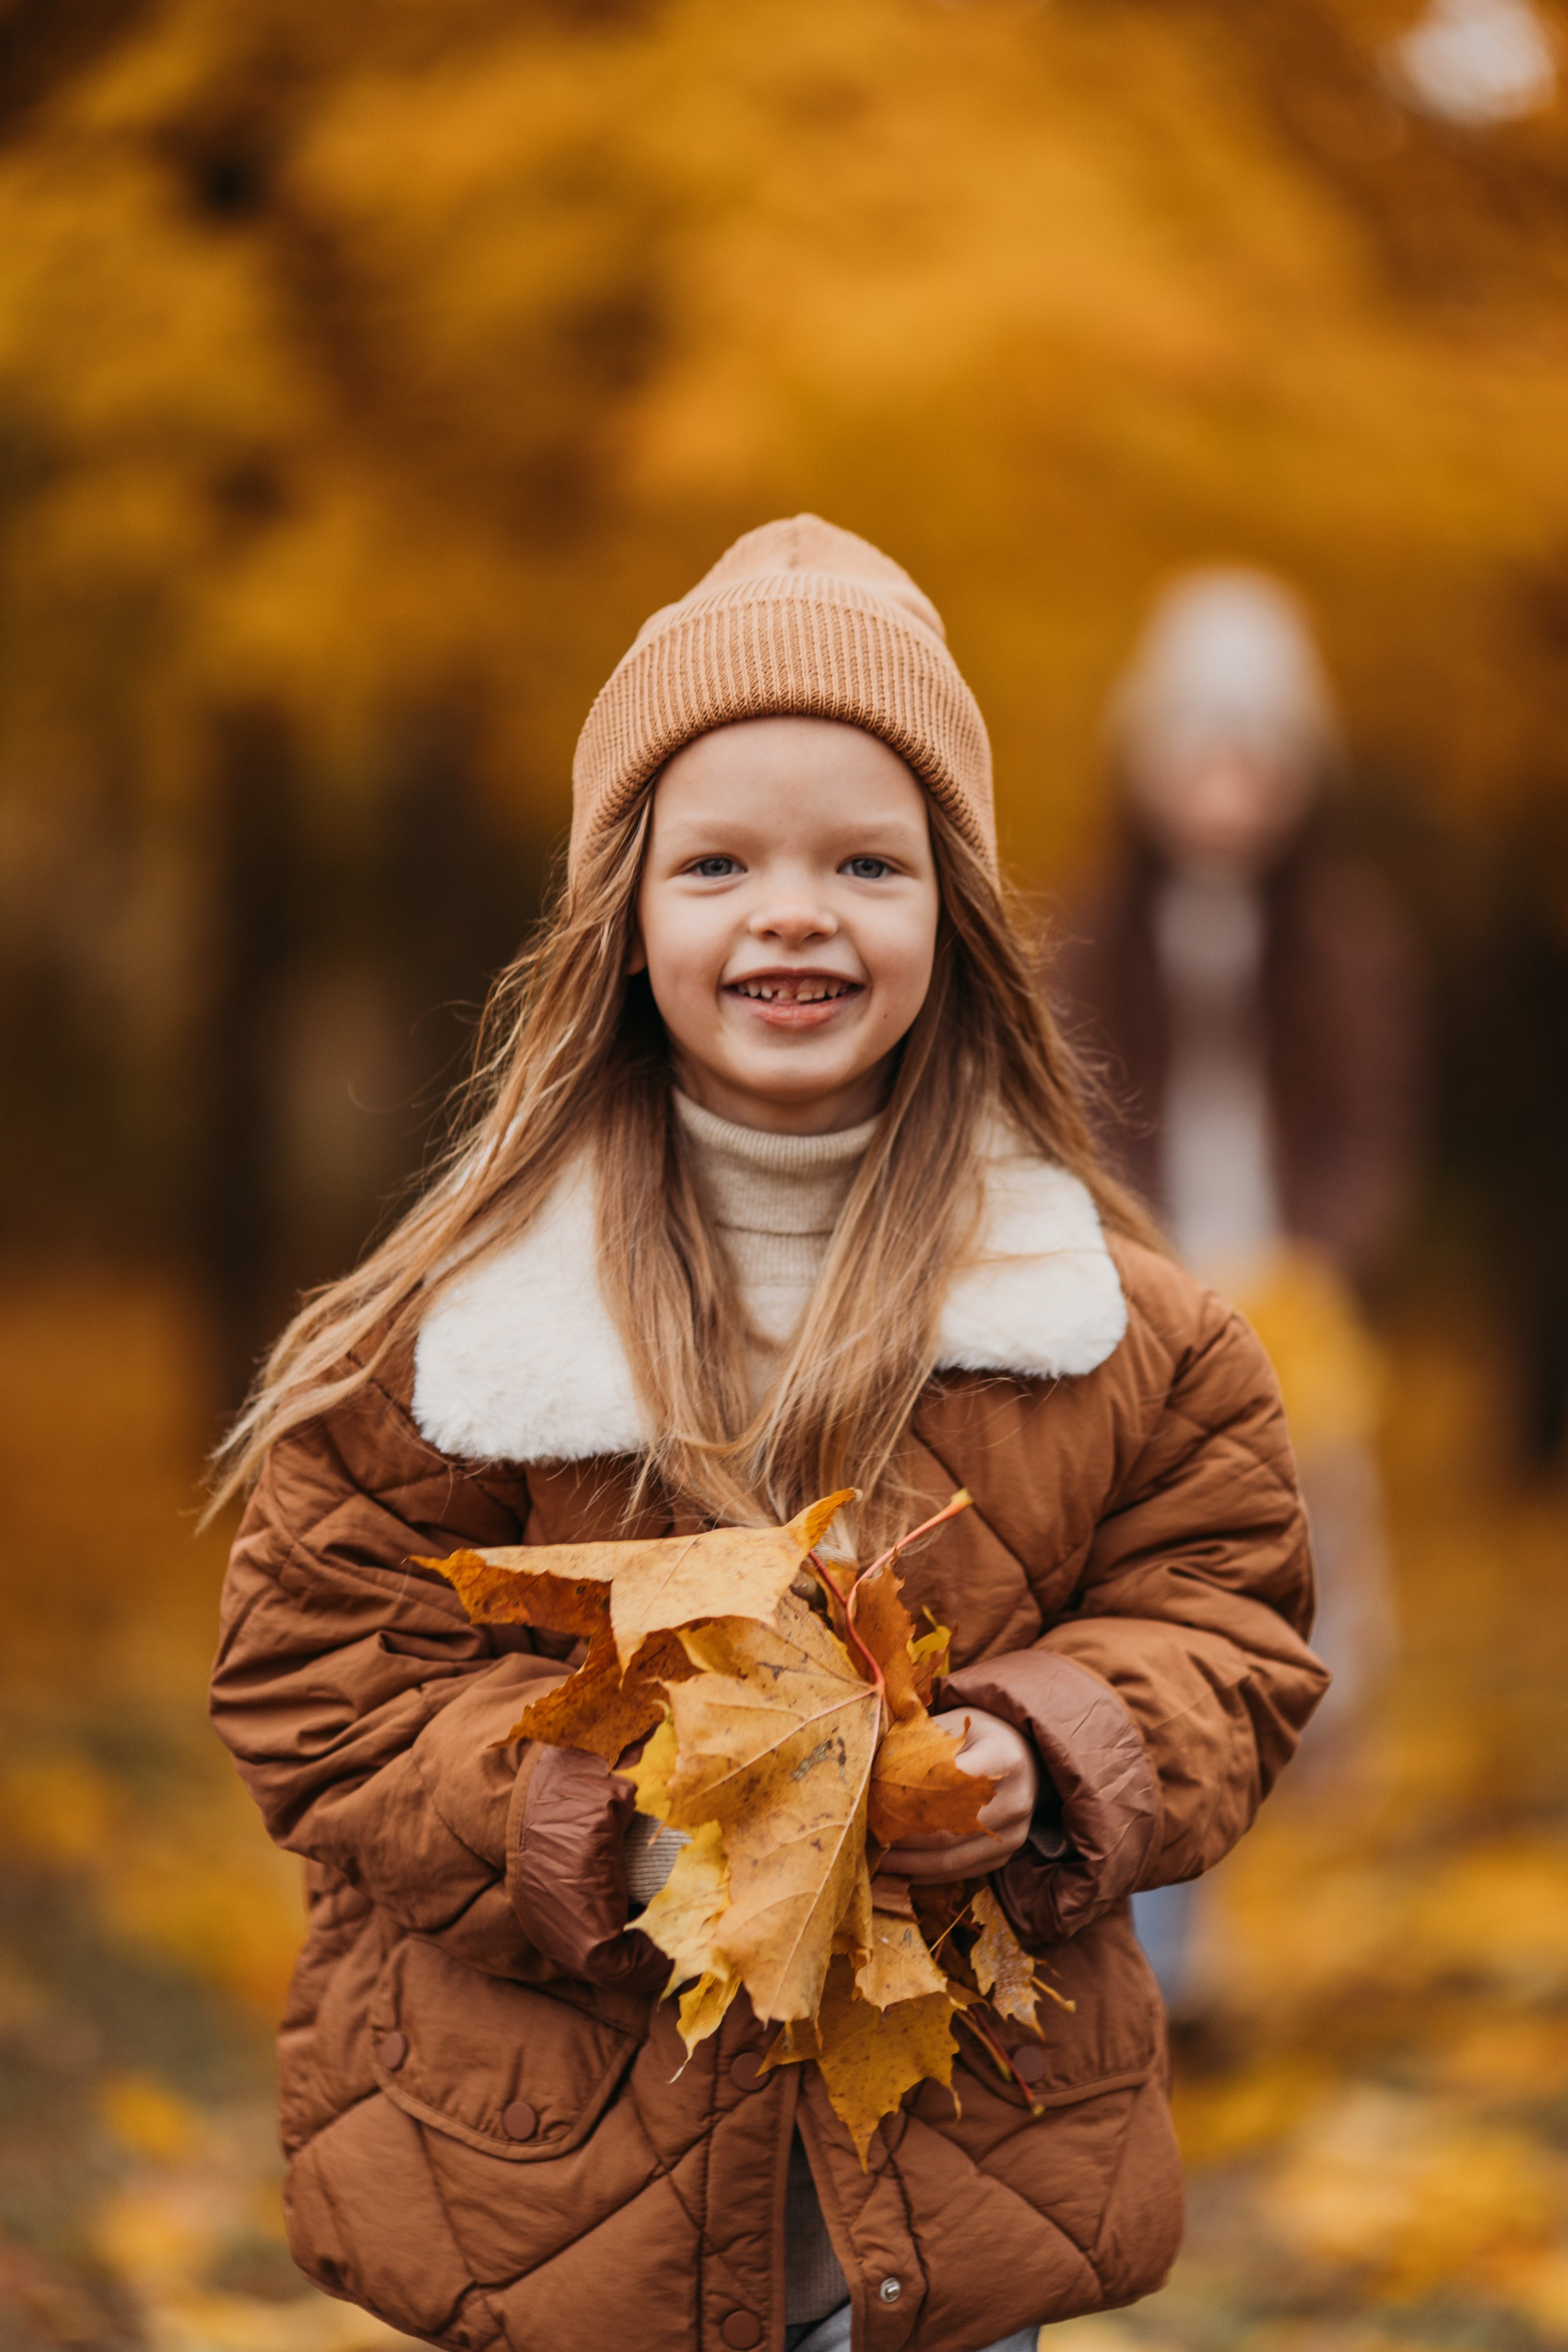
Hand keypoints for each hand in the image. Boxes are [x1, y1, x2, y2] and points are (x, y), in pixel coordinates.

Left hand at [877, 1706, 1038, 1881]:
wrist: (1025, 1751)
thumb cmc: (980, 1733)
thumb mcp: (955, 1723)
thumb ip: (923, 1743)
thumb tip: (874, 1769)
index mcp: (1002, 1758)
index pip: (950, 1786)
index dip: (910, 1800)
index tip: (876, 1806)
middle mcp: (1015, 1799)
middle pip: (949, 1830)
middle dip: (904, 1839)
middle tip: (869, 1839)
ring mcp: (1016, 1830)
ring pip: (954, 1858)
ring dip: (912, 1864)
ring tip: (880, 1861)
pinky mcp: (1010, 1849)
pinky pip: (966, 1870)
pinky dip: (932, 1874)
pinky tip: (905, 1870)